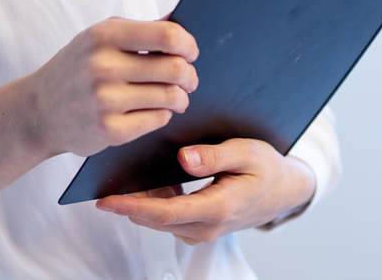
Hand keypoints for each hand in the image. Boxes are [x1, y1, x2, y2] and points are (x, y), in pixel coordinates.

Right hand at [21, 16, 200, 158]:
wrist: (38, 111)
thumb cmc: (76, 69)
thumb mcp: (98, 38)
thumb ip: (138, 29)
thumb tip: (179, 18)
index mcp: (104, 36)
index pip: (166, 35)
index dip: (188, 45)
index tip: (190, 52)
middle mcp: (103, 66)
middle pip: (175, 68)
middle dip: (190, 75)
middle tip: (189, 79)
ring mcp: (106, 100)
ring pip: (170, 96)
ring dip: (180, 97)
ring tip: (175, 97)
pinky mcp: (110, 130)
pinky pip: (158, 120)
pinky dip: (163, 114)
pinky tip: (154, 110)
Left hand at [94, 139, 315, 243]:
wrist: (285, 191)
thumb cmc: (267, 168)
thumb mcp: (247, 152)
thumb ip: (215, 156)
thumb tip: (183, 158)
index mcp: (218, 208)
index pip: (165, 212)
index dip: (132, 206)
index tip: (106, 198)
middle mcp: (207, 226)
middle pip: (155, 220)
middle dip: (125, 205)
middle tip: (97, 185)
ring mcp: (203, 229)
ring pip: (160, 220)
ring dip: (137, 204)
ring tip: (113, 181)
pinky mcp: (200, 225)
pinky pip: (169, 218)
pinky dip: (152, 204)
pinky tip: (141, 183)